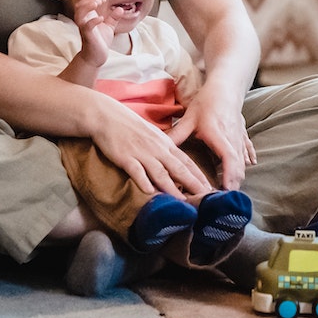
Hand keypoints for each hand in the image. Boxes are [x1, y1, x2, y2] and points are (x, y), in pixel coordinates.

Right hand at [72, 0, 121, 67]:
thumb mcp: (109, 27)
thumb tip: (120, 9)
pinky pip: (87, 26)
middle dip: (88, 0)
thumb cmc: (100, 41)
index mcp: (88, 18)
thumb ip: (113, 18)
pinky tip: (102, 18)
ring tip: (97, 4)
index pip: (85, 3)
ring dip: (87, 6)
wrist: (96, 57)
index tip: (103, 0)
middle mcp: (84, 22)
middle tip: (100, 1)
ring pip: (79, 14)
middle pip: (79, 6)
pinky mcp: (88, 36)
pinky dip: (93, 20)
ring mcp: (84, 28)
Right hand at [89, 97, 212, 196]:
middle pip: (178, 168)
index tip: (210, 188)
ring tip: (183, 202)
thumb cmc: (130, 127)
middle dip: (193, 184)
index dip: (199, 176)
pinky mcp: (125, 157)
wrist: (107, 116)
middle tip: (205, 197)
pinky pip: (136, 170)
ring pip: (160, 172)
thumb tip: (175, 166)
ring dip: (172, 188)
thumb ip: (164, 150)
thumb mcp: (153, 136)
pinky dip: (143, 180)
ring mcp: (141, 153)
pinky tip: (149, 191)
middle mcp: (157, 149)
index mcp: (165, 144)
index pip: (187, 162)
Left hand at [165, 81, 253, 189]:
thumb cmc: (208, 101)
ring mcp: (239, 138)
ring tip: (229, 193)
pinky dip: (245, 162)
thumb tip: (159, 149)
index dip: (229, 178)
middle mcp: (232, 140)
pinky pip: (246, 152)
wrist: (226, 86)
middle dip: (233, 185)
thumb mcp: (190, 118)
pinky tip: (247, 169)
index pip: (229, 161)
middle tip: (224, 201)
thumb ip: (176, 134)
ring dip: (237, 177)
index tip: (225, 192)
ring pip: (243, 162)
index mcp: (220, 137)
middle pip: (238, 167)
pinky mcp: (242, 135)